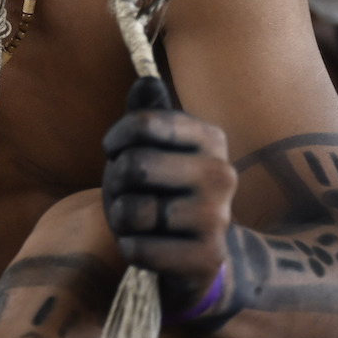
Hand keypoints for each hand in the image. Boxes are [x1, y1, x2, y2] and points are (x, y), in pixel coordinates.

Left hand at [101, 109, 236, 309]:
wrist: (201, 257)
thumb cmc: (165, 194)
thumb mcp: (154, 151)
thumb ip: (146, 117)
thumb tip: (144, 79)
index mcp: (210, 138)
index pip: (142, 122)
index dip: (116, 140)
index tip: (116, 152)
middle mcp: (221, 173)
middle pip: (135, 165)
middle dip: (116, 184)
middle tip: (128, 194)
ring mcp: (218, 217)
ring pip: (133, 210)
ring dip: (120, 219)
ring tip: (139, 223)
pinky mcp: (208, 258)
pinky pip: (138, 248)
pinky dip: (130, 248)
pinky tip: (148, 247)